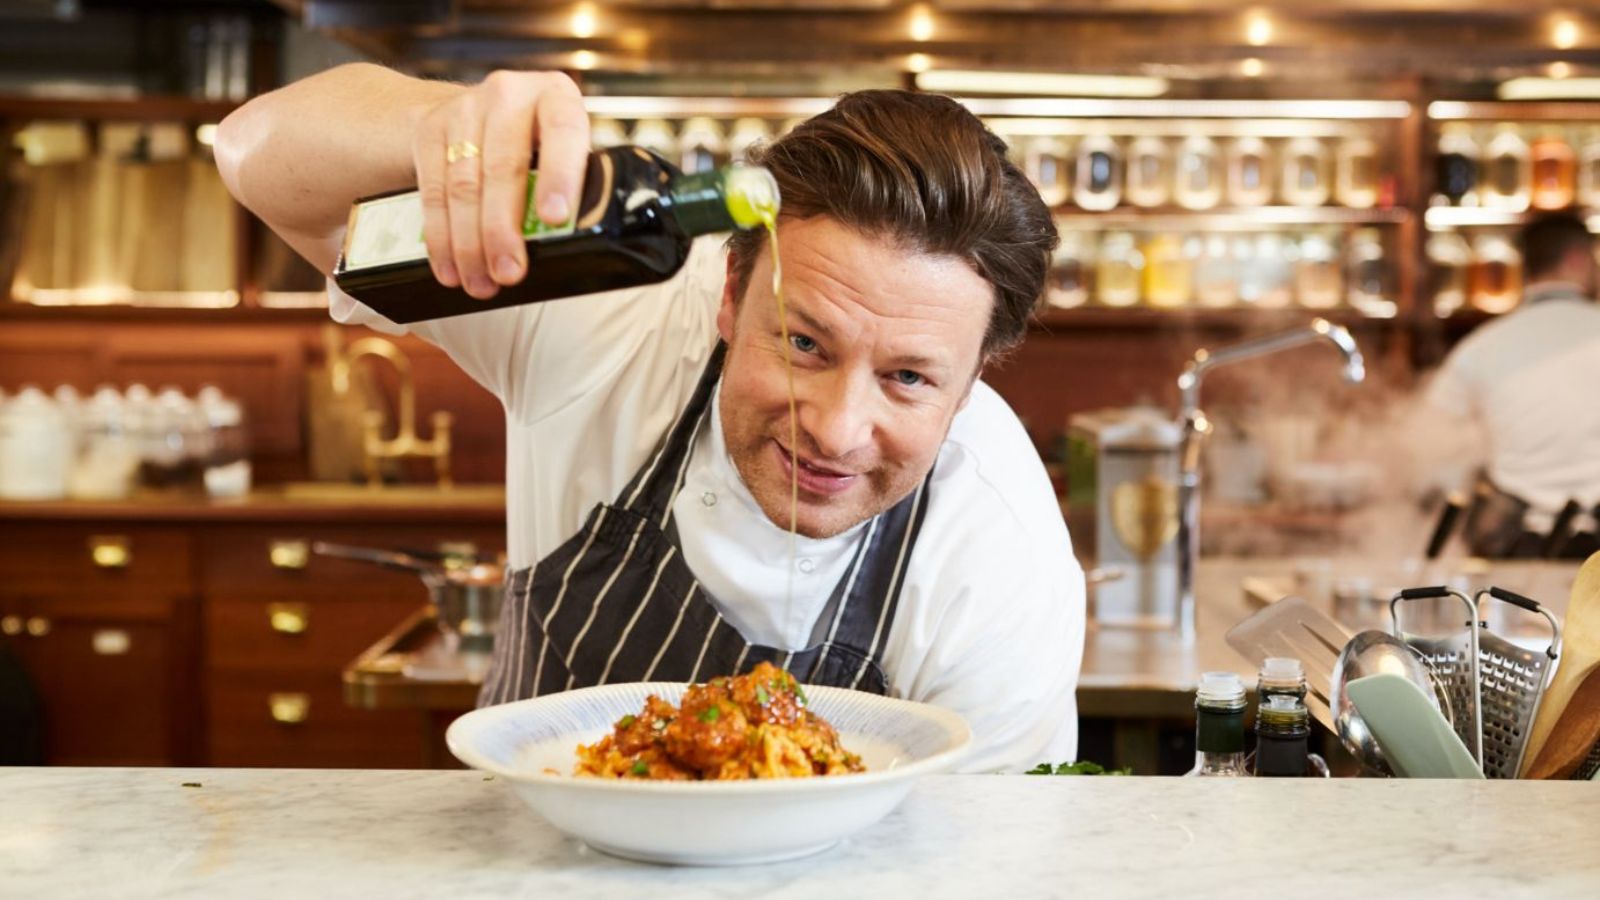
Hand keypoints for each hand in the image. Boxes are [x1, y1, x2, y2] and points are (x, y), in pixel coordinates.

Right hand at [412, 70, 589, 299]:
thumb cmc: (538, 148)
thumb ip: (571, 187)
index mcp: (557, 96)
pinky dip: (440, 236)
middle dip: (503, 229)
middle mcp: (510, 94)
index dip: (559, 176)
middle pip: (504, 167)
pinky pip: (432, 190)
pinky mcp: (430, 128)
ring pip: (464, 184)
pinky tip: (450, 267)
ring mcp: (466, 108)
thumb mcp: (564, 154)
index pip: (563, 132)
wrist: (483, 113)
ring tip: (480, 282)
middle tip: (509, 273)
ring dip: (469, 243)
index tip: (554, 218)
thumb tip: (566, 246)